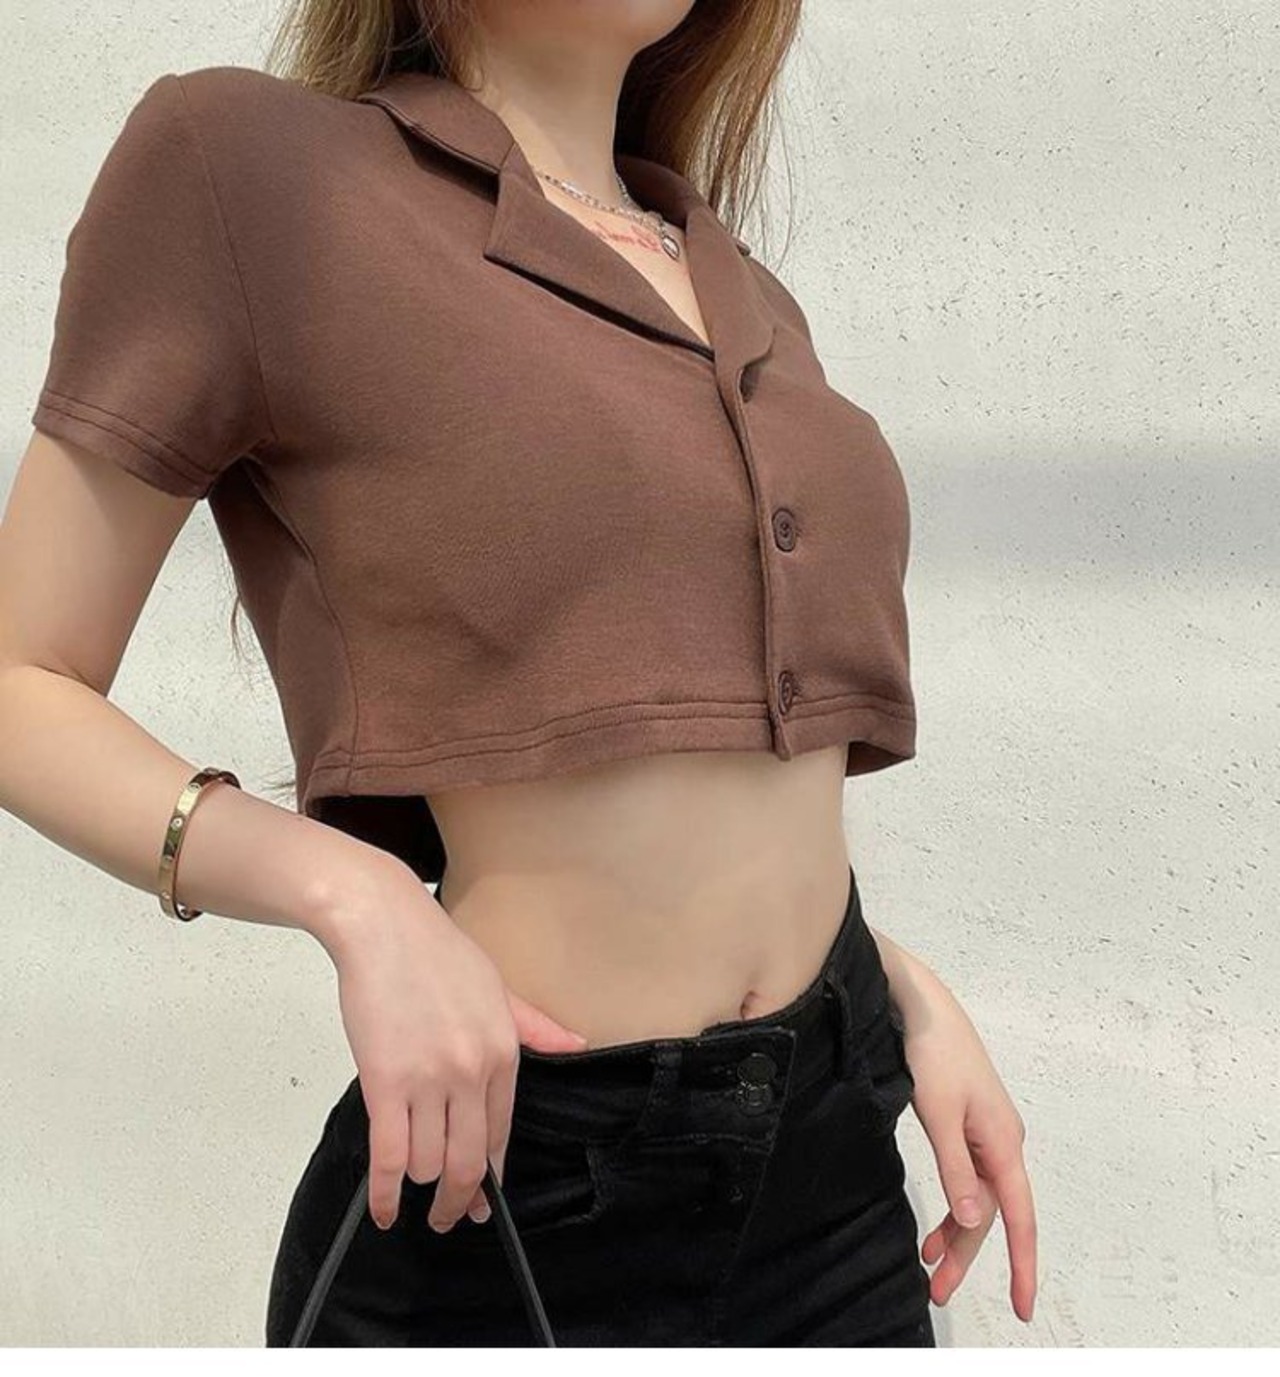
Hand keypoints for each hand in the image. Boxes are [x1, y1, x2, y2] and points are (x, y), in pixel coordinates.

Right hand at [315, 853, 589, 1232]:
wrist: (384, 927)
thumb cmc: (435, 953)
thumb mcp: (499, 987)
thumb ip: (535, 1027)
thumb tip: (575, 1045)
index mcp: (503, 1052)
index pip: (501, 1133)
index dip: (491, 1175)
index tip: (485, 1198)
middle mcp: (471, 1072)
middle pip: (469, 1161)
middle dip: (460, 1202)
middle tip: (451, 1218)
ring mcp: (428, 1081)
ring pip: (429, 1164)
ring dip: (420, 1188)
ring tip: (411, 1193)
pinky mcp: (384, 1084)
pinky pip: (389, 1157)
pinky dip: (385, 1193)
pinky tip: (384, 1209)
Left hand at [877, 934, 1037, 1323]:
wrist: (923, 1006)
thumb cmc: (933, 1053)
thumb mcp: (939, 1114)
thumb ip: (956, 1168)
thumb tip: (971, 1221)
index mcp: (1003, 1143)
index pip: (1018, 1217)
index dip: (1020, 1263)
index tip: (1022, 1305)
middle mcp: (1001, 1142)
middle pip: (990, 1214)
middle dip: (967, 1256)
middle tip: (938, 1291)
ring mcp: (985, 1133)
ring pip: (976, 1198)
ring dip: (955, 1233)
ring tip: (929, 1265)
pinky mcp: (967, 1124)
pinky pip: (966, 1176)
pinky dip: (952, 1203)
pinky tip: (937, 1223)